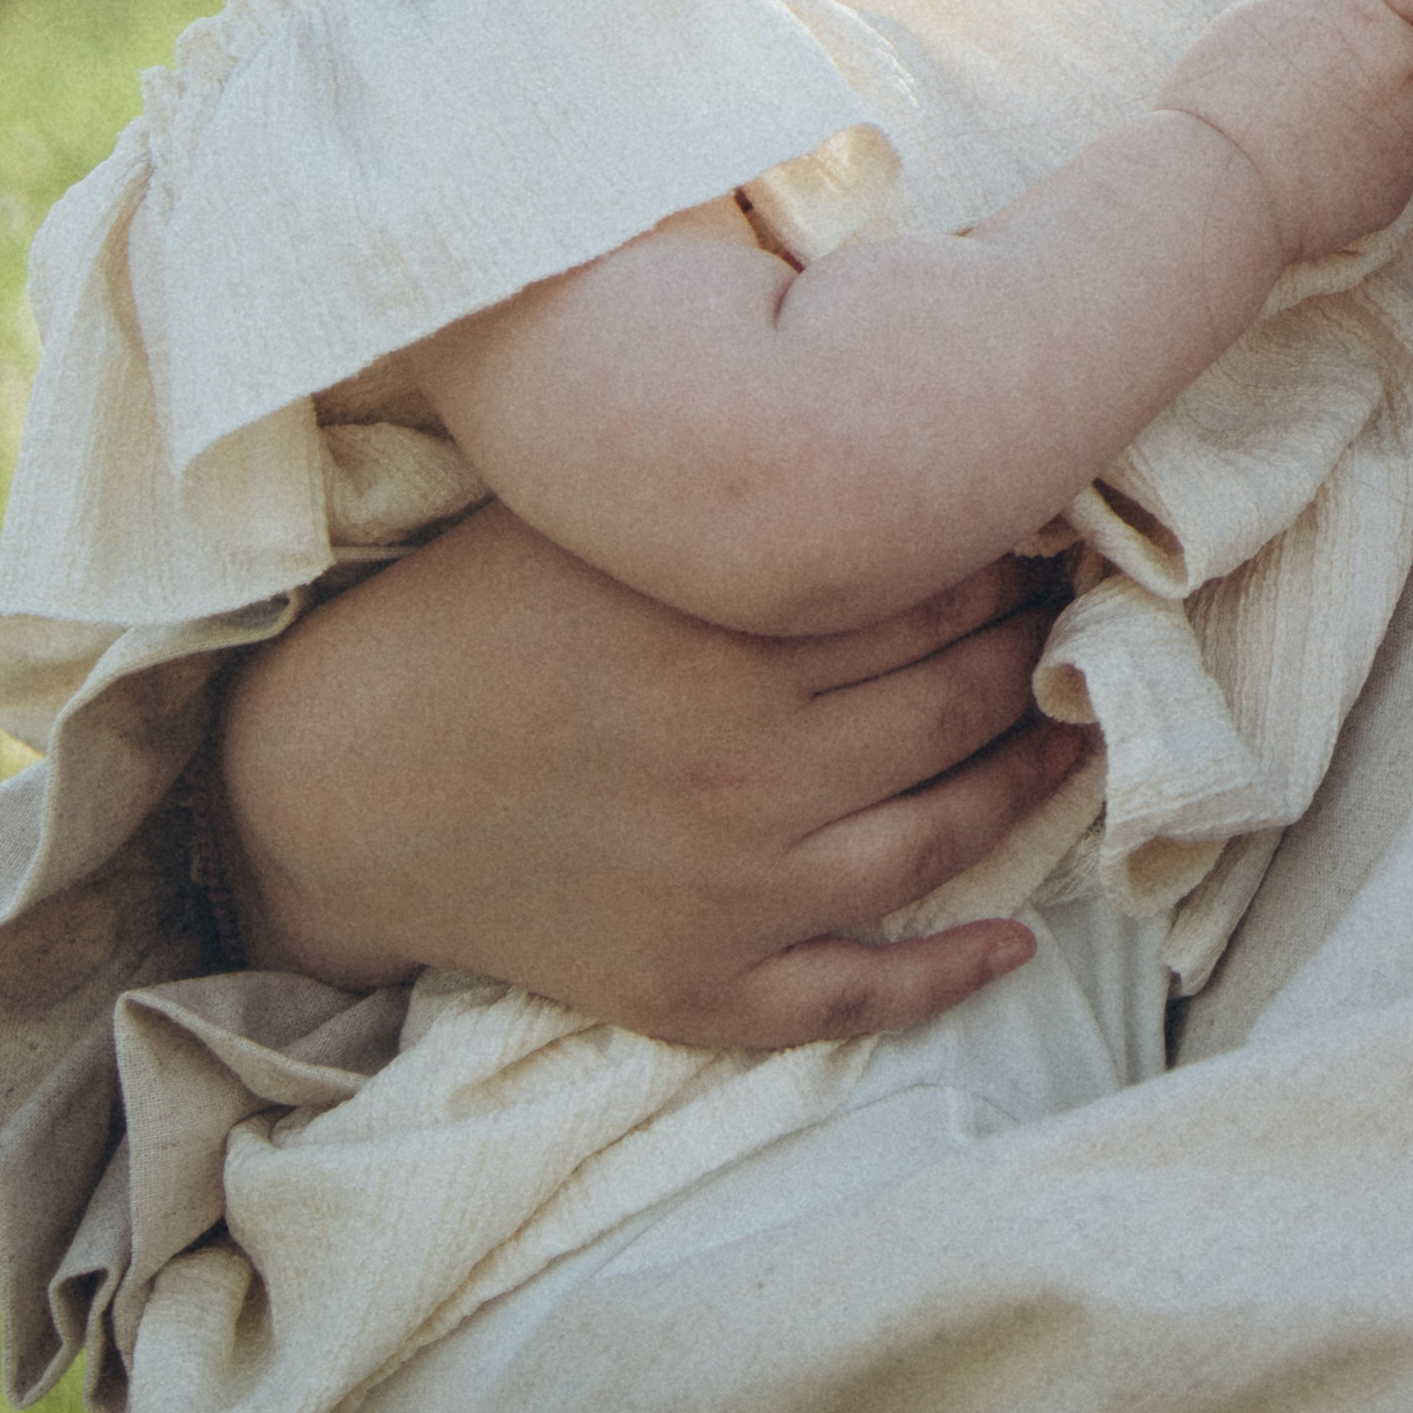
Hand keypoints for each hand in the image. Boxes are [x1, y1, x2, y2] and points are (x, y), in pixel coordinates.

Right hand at [212, 507, 1085, 1049]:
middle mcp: (744, 771)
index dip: (1006, 559)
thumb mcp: (588, 523)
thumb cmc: (466, 624)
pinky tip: (1016, 937)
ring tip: (1078, 740)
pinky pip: (859, 996)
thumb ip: (721, 493)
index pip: (930, 591)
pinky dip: (951, 972)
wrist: (334, 791)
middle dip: (1034, 654)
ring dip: (1031, 787)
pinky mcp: (698, 988)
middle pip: (954, 705)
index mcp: (720, 641)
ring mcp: (730, 893)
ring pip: (940, 839)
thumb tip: (865, 417)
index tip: (1045, 533)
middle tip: (1075, 620)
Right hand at [1159, 0, 1412, 264]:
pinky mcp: (1410, 180)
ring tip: (1315, 122)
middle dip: (1400, 52)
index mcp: (1372, 5)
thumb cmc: (1224, 94)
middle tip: (1332, 72)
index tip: (1394, 12)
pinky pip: (1406, 155)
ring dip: (1388, 105)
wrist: (1213, 189)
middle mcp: (1407, 59)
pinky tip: (1322, 159)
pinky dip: (1376, 154)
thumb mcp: (1263, 9)